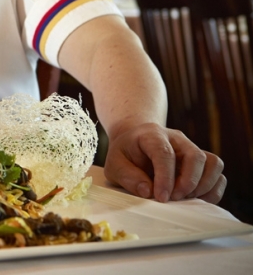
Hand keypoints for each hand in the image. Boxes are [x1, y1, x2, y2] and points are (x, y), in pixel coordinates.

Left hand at [103, 122, 225, 203]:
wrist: (135, 142)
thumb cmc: (125, 154)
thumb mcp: (114, 164)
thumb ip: (127, 176)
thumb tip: (148, 192)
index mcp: (152, 135)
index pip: (165, 153)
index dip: (165, 177)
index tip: (161, 197)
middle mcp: (177, 139)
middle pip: (195, 156)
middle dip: (188, 182)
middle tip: (173, 199)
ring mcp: (191, 148)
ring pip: (213, 163)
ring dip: (203, 186)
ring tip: (184, 198)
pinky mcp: (201, 161)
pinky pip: (218, 174)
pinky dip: (212, 190)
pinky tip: (195, 198)